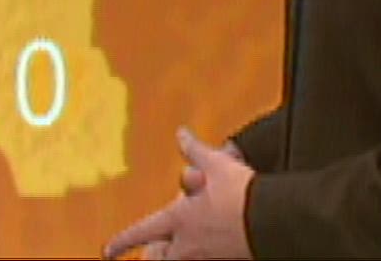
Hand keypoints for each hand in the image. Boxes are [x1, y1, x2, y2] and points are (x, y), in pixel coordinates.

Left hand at [105, 128, 254, 259]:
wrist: (272, 220)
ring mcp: (208, 256)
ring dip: (174, 257)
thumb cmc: (240, 194)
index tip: (108, 250)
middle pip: (161, 258)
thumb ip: (195, 150)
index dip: (122, 241)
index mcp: (180, 220)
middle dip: (153, 256)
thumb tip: (181, 134)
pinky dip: (205, 254)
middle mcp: (190, 243)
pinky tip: (211, 247)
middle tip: (149, 254)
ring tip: (173, 252)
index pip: (142, 232)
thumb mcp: (215, 165)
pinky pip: (208, 260)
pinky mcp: (228, 259)